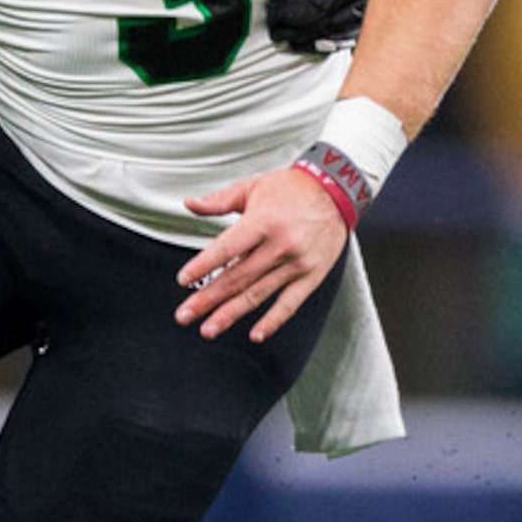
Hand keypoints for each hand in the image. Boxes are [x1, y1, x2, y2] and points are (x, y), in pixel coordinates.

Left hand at [173, 165, 351, 340]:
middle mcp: (280, 246)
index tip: (184, 280)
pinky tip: (256, 335)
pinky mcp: (312, 276)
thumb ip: (219, 200)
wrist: (337, 190)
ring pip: (258, 294)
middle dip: (208, 298)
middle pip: (238, 277)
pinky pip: (290, 303)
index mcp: (262, 222)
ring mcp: (297, 264)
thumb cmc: (291, 188)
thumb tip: (189, 203)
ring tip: (208, 329)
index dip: (203, 265)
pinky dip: (273, 321)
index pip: (227, 248)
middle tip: (184, 315)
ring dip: (231, 314)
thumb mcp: (252, 186)